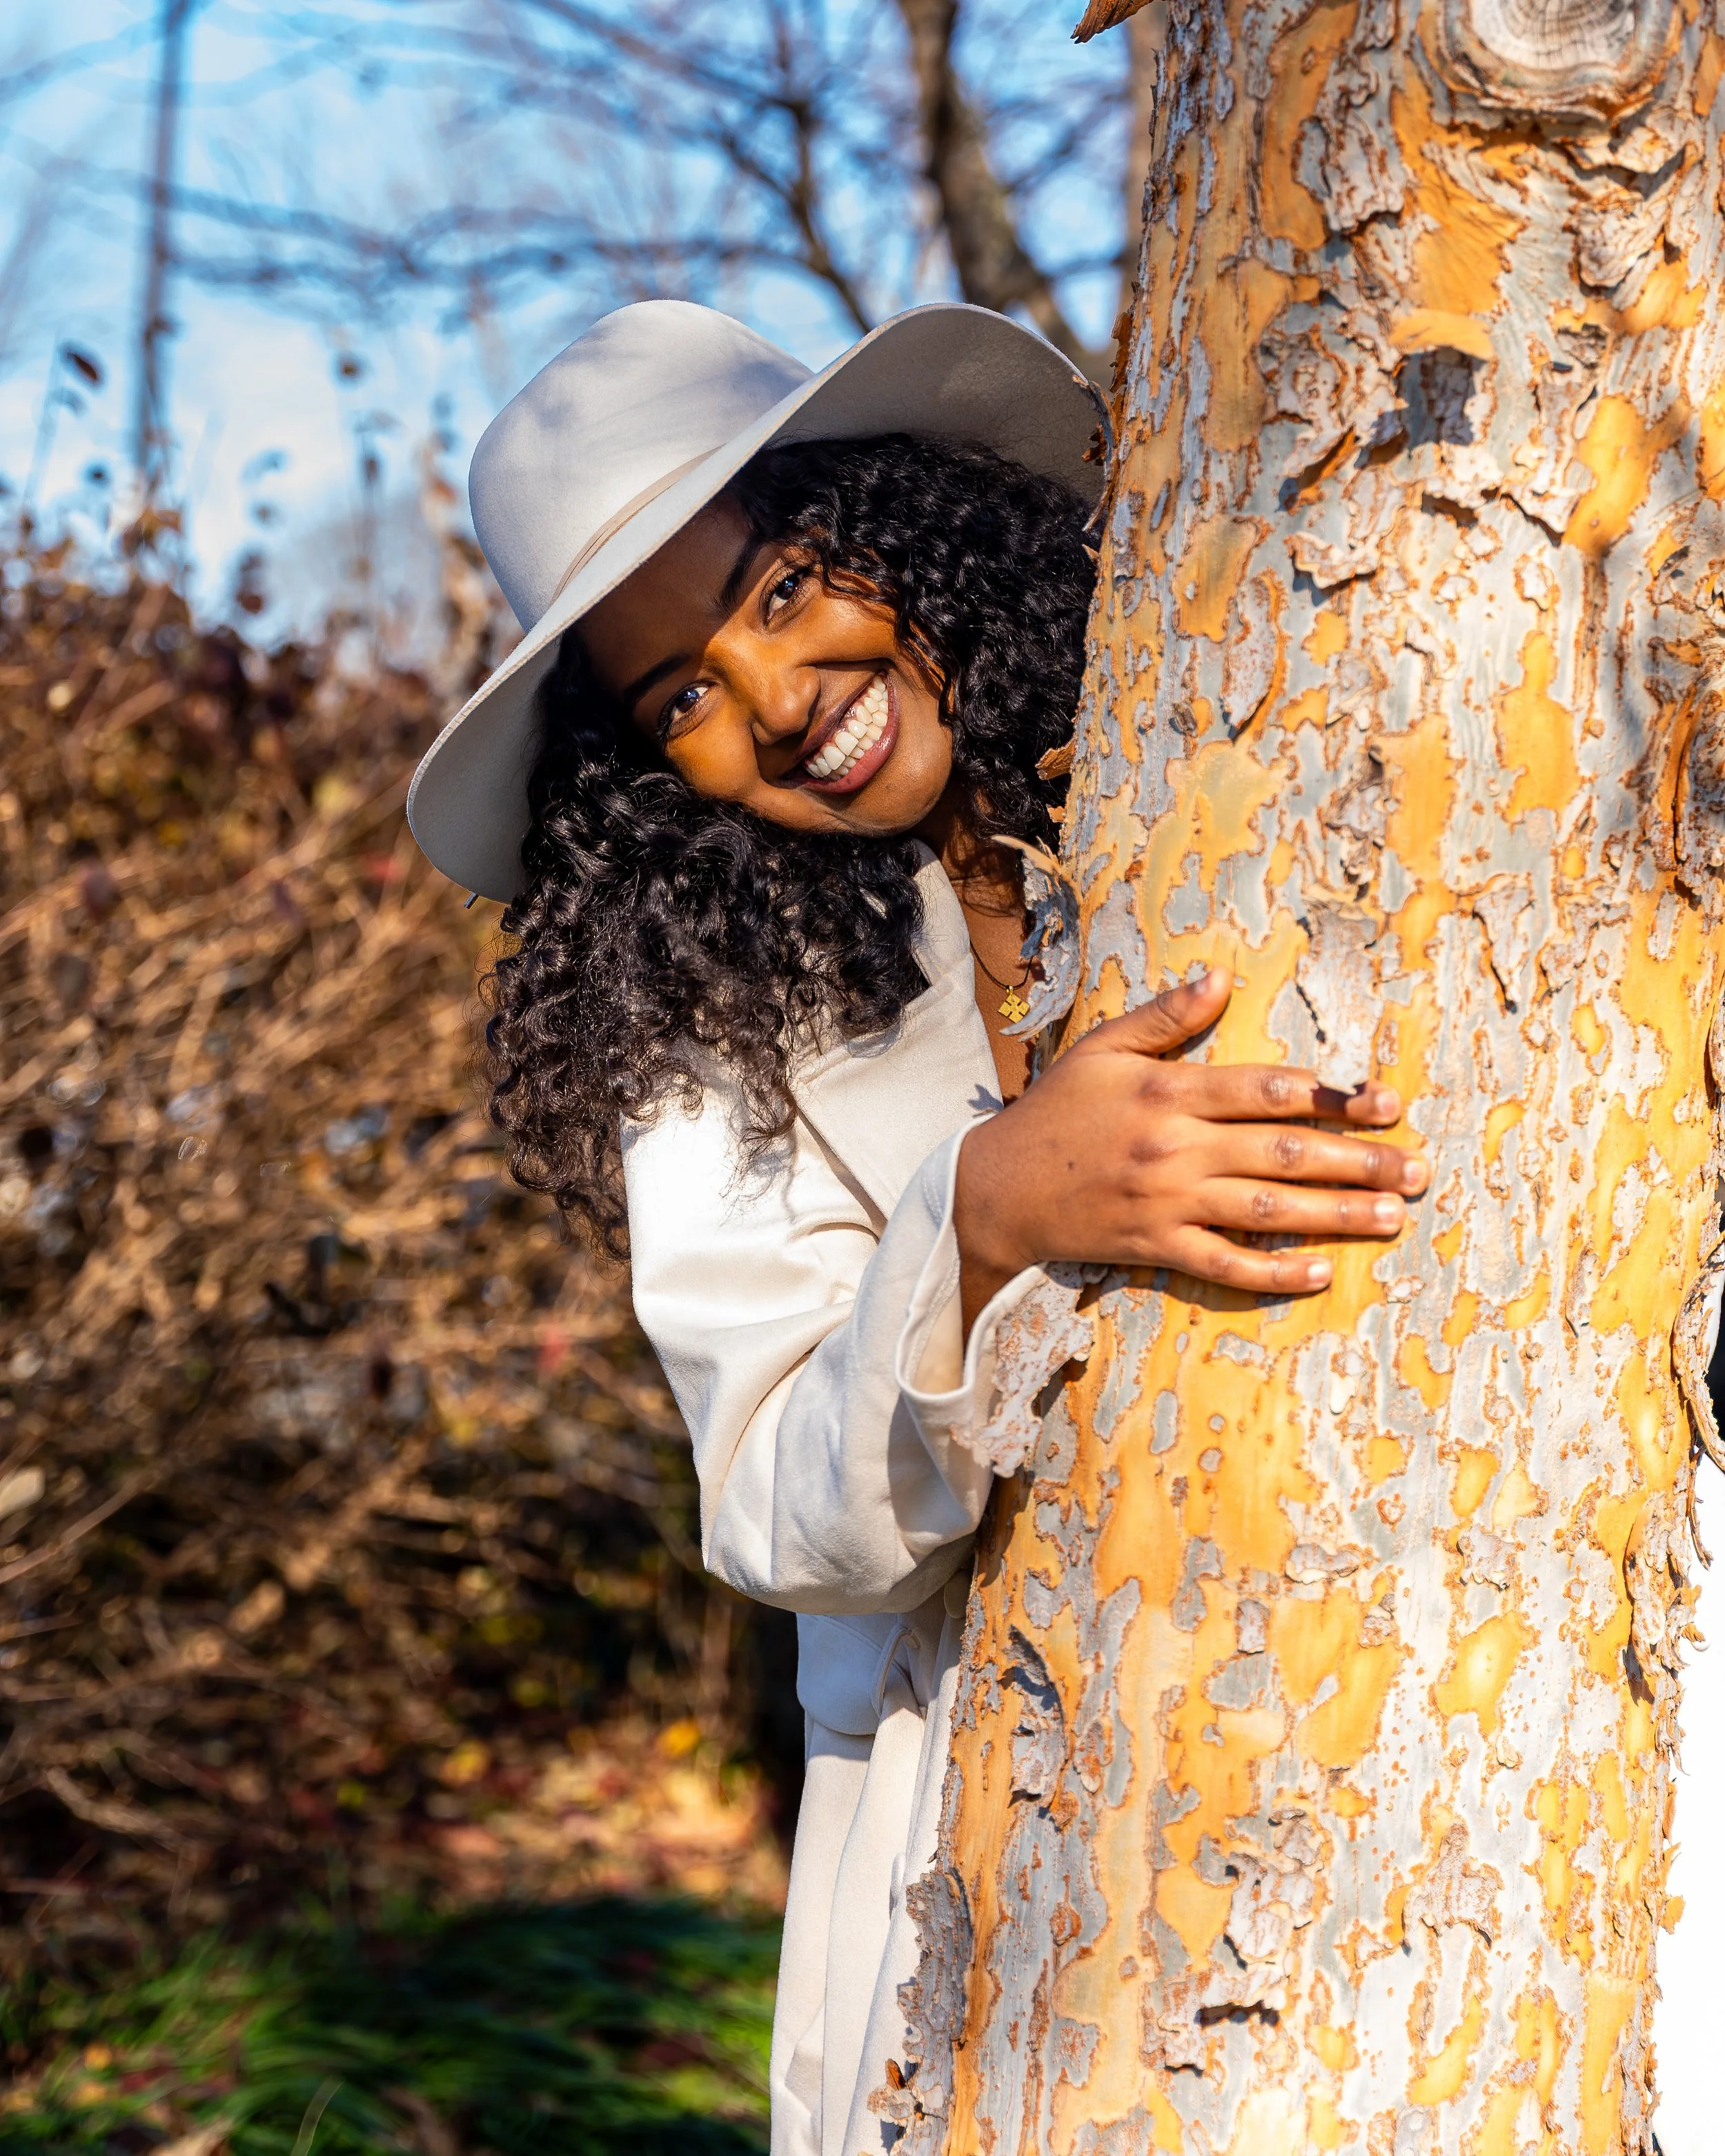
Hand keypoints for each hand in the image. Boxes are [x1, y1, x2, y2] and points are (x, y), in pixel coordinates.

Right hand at [953, 967, 1427, 1326]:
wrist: (998, 1189)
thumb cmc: (1055, 1110)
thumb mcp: (1101, 1048)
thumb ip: (1163, 1016)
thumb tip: (1219, 978)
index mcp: (1168, 1091)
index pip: (1266, 1090)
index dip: (1332, 1097)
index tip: (1384, 1103)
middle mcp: (1175, 1148)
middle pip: (1283, 1152)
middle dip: (1359, 1161)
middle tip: (1417, 1170)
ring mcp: (1168, 1202)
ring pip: (1268, 1208)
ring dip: (1336, 1215)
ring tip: (1393, 1216)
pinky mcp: (1156, 1247)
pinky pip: (1225, 1264)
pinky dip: (1274, 1272)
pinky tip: (1320, 1273)